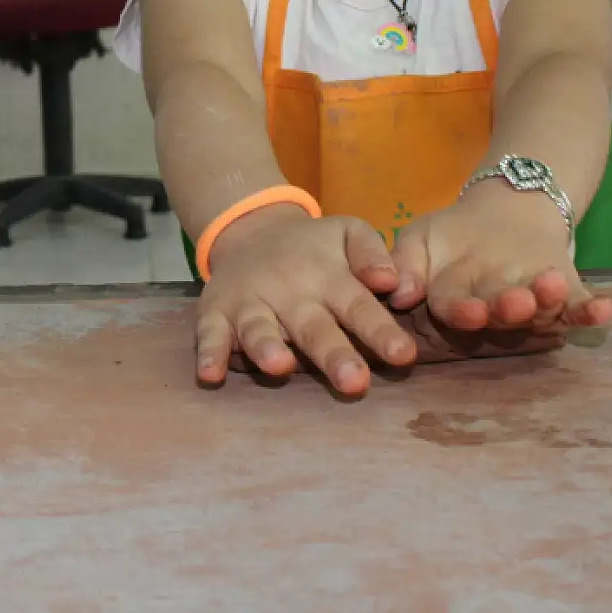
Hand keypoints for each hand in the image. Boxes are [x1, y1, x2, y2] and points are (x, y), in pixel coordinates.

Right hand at [194, 209, 415, 395]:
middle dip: (333, 354)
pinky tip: (210, 375)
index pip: (357, 304)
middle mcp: (288, 291)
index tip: (403, 354)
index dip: (380, 331)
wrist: (250, 230)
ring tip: (280, 367)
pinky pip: (209, 333)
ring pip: (258, 328)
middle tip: (355, 382)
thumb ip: (372, 253)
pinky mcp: (215, 311)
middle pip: (312, 326)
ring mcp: (248, 302)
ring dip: (267, 347)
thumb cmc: (313, 246)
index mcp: (327, 275)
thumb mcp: (348, 232)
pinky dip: (209, 353)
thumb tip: (393, 282)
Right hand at [389, 190, 611, 333]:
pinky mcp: (566, 295)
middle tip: (517, 302)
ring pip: (540, 312)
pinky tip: (606, 309)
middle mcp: (495, 309)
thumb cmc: (452, 234)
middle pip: (501, 316)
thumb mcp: (419, 237)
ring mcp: (533, 303)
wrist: (503, 212)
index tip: (471, 312)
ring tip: (552, 285)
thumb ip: (404, 262)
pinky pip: (579, 309)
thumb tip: (395, 293)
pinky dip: (592, 312)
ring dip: (548, 303)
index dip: (463, 312)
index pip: (455, 307)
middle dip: (509, 310)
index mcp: (454, 300)